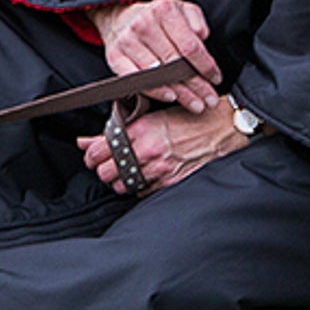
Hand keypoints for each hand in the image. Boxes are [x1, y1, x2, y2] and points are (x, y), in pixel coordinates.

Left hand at [77, 98, 249, 195]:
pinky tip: (144, 177)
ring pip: (122, 186)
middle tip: (109, 165)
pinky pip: (141, 192)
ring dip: (120, 181)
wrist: (223, 128)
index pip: (100, 150)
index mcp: (140, 130)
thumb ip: (118, 130)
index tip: (92, 156)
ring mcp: (159, 170)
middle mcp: (147, 151)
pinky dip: (139, 187)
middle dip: (104, 170)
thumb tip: (87, 141)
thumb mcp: (152, 116)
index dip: (91, 156)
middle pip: (106, 173)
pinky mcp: (170, 183)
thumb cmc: (190, 118)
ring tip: (127, 172)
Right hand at [86, 0, 220, 109]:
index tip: (216, 79)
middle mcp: (144, 25)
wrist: (122, 16)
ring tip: (195, 103)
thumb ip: (197, 20)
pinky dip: (154, 90)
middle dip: (196, 85)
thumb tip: (202, 37)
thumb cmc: (158, 18)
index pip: (190, 46)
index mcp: (164, 11)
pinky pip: (136, 79)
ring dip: (180, 92)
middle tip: (209, 100)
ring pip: (158, 74)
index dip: (206, 66)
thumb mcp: (182, 9)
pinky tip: (170, 96)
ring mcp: (128, 41)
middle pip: (175, 63)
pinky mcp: (115, 56)